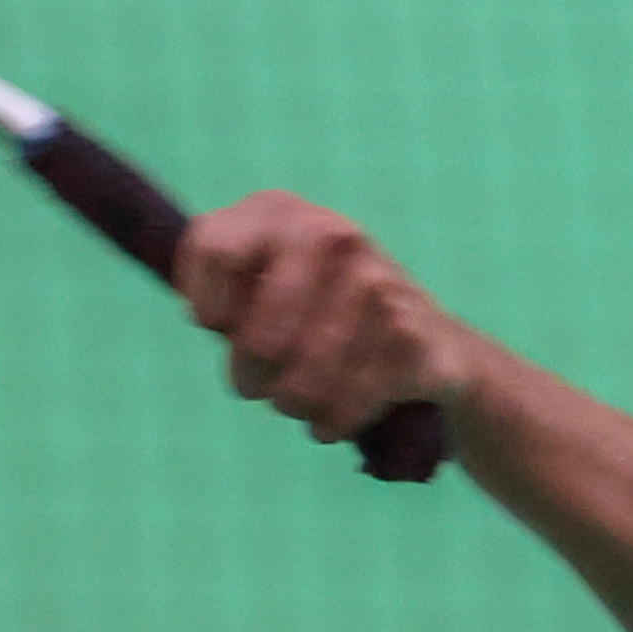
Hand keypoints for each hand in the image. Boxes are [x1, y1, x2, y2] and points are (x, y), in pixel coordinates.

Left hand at [172, 192, 472, 445]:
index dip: (207, 307)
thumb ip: (216, 292)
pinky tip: (330, 420)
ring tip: (294, 402)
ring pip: (304, 374)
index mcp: (279, 212)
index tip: (220, 327)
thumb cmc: (312, 320)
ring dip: (293, 401)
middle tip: (254, 386)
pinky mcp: (410, 332)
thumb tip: (217, 320)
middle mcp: (332, 233)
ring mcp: (377, 280)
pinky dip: (333, 419)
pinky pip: (348, 398)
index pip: (214, 251)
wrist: (425, 343)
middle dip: (251, 374)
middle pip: (259, 333)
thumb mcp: (253, 290)